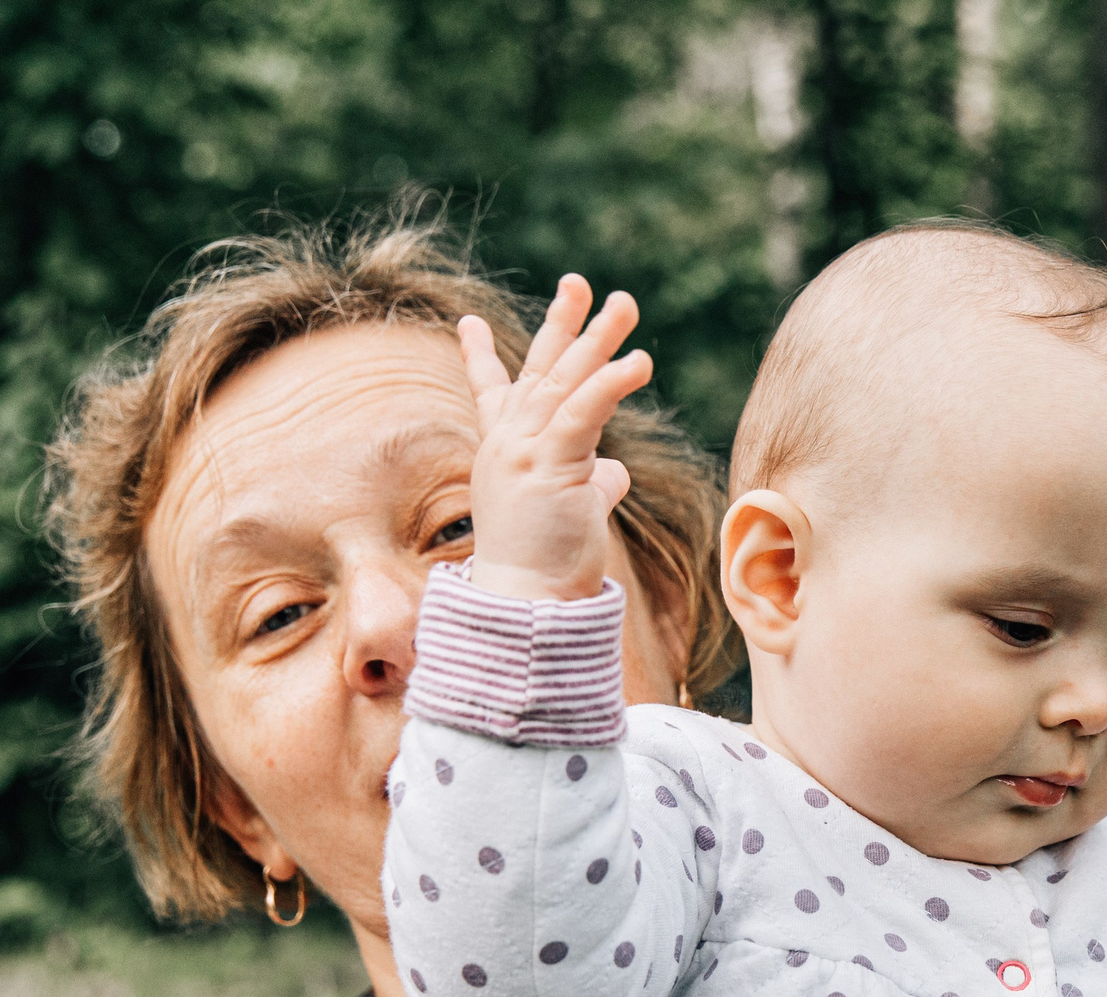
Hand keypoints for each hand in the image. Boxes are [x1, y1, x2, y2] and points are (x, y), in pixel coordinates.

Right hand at [458, 276, 654, 598]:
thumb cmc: (545, 566)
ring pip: (564, 381)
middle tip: (578, 282)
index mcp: (508, 453)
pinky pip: (583, 412)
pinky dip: (610, 383)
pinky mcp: (549, 464)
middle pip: (538, 371)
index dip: (481, 356)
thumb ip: (591, 482)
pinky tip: (639, 361)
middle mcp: (509, 443)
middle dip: (561, 324)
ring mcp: (524, 450)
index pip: (494, 395)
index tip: (467, 322)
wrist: (524, 604)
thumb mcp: (571, 512)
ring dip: (596, 338)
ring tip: (624, 302)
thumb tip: (615, 472)